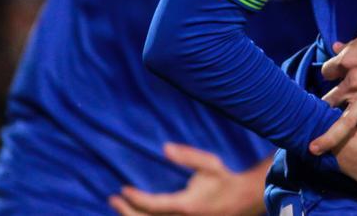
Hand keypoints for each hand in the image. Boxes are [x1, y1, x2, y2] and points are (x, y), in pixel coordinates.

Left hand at [108, 143, 267, 215]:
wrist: (243, 199)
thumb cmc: (224, 180)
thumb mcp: (209, 164)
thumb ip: (187, 156)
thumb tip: (166, 148)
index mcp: (185, 205)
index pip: (151, 205)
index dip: (134, 198)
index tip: (122, 189)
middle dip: (126, 212)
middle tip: (113, 199)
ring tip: (121, 207)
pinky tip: (138, 214)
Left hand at [311, 24, 356, 154]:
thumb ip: (350, 46)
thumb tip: (335, 47)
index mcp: (348, 59)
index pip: (327, 72)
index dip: (331, 74)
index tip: (337, 76)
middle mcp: (352, 81)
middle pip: (327, 98)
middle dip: (321, 105)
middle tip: (320, 112)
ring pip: (340, 122)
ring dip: (327, 135)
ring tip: (315, 149)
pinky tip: (354, 134)